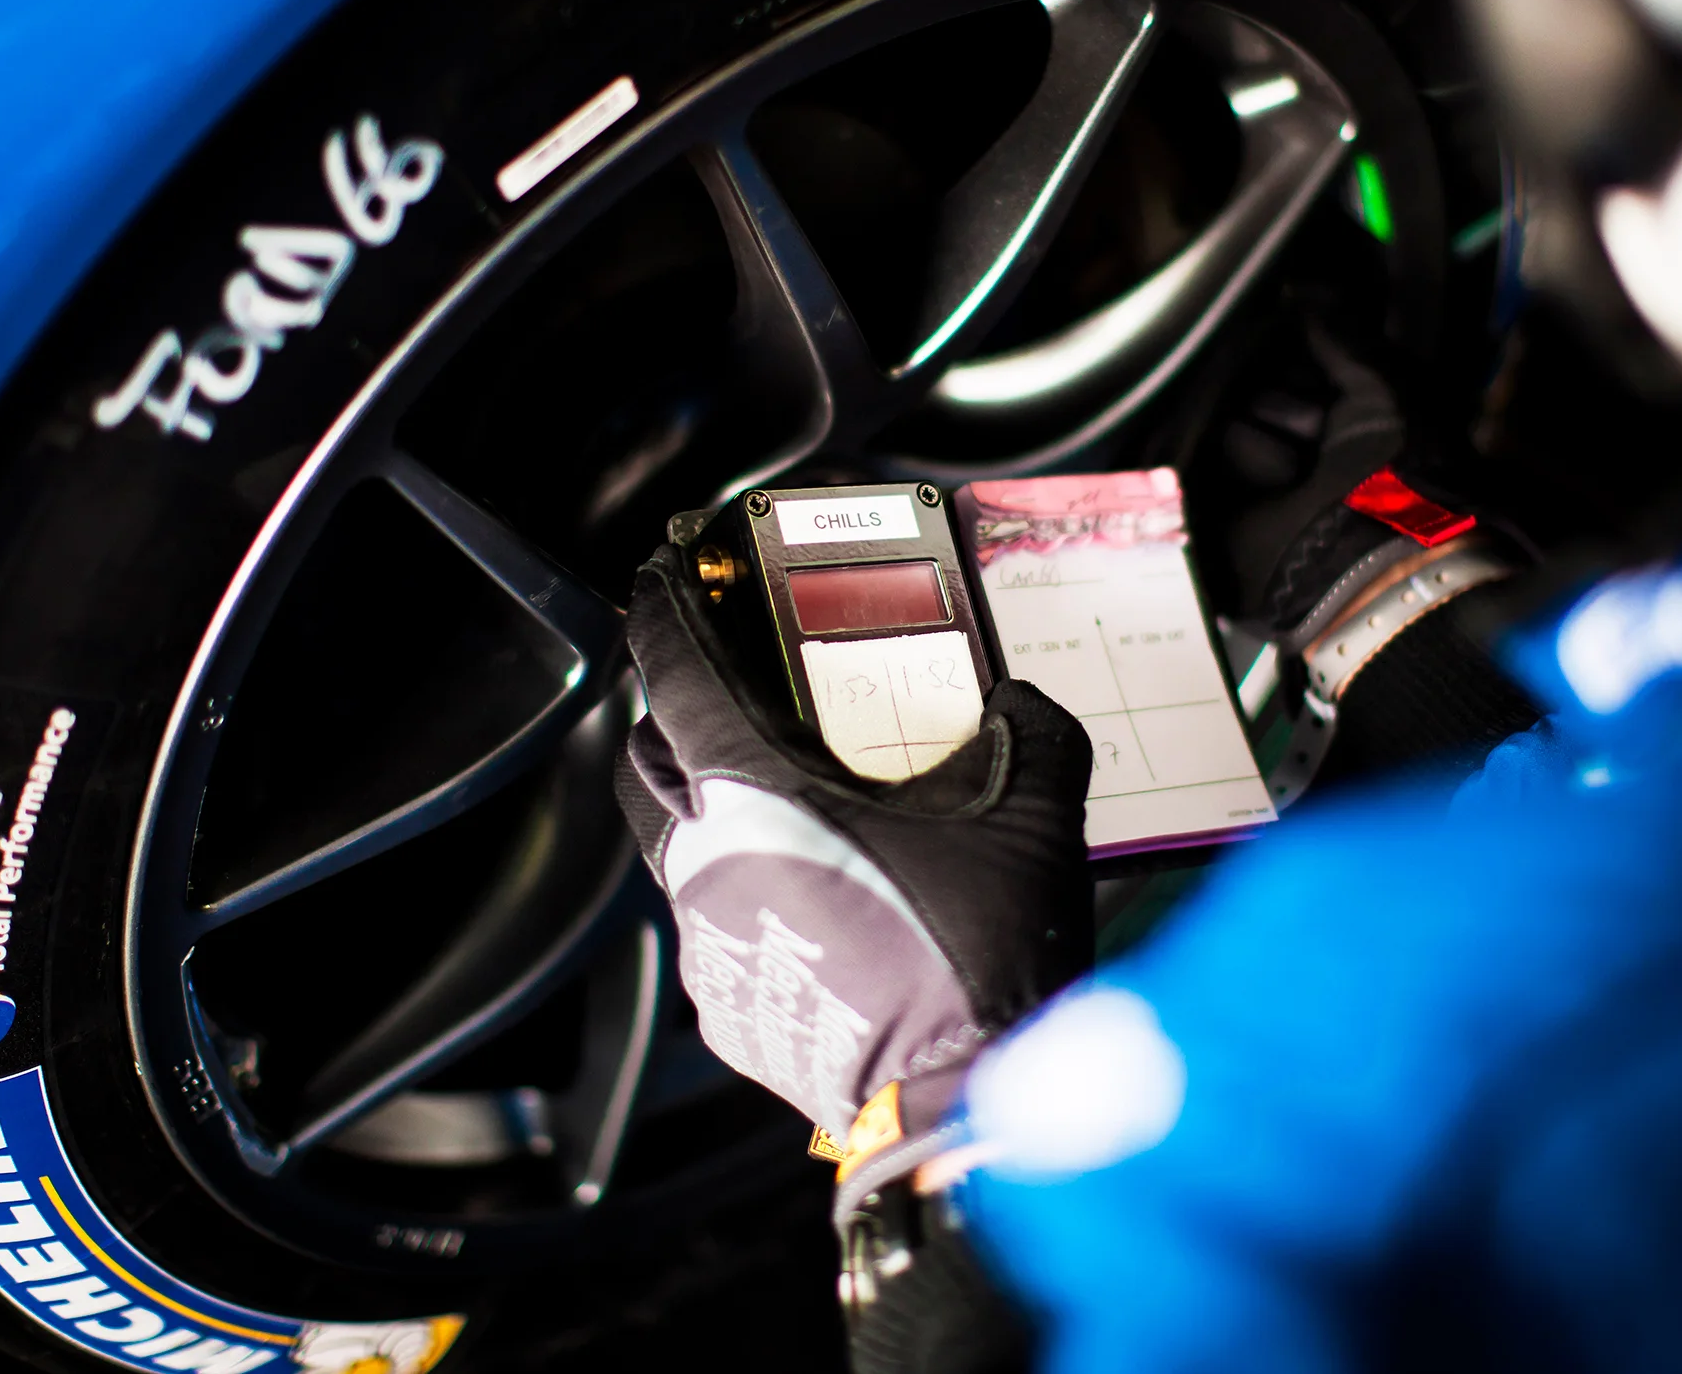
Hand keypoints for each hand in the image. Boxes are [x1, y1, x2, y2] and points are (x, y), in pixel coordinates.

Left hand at [615, 539, 1093, 1185]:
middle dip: (679, 713)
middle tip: (739, 690)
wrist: (966, 1104)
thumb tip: (1018, 704)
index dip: (665, 613)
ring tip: (799, 799)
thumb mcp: (1030, 816)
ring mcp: (709, 943)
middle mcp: (708, 864)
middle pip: (651, 758)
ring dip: (722, 809)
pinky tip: (824, 889)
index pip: (675, 676)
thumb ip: (1028, 730)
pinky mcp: (728, 1006)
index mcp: (756, 798)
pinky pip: (719, 920)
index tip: (665, 578)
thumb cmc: (978, 959)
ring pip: (683, 847)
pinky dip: (753, 887)